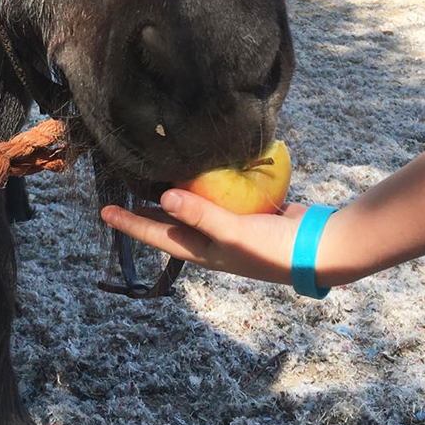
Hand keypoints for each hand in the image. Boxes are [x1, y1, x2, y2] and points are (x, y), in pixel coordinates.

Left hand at [100, 189, 306, 283]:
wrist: (319, 249)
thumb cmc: (272, 249)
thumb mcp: (232, 234)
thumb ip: (199, 215)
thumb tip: (163, 199)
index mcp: (204, 252)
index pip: (158, 236)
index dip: (131, 223)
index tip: (104, 211)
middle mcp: (213, 242)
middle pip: (171, 225)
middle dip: (146, 212)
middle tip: (122, 195)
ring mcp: (231, 228)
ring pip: (193, 211)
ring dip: (174, 198)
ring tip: (154, 180)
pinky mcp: (248, 213)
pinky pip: (218, 199)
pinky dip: (205, 187)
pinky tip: (202, 172)